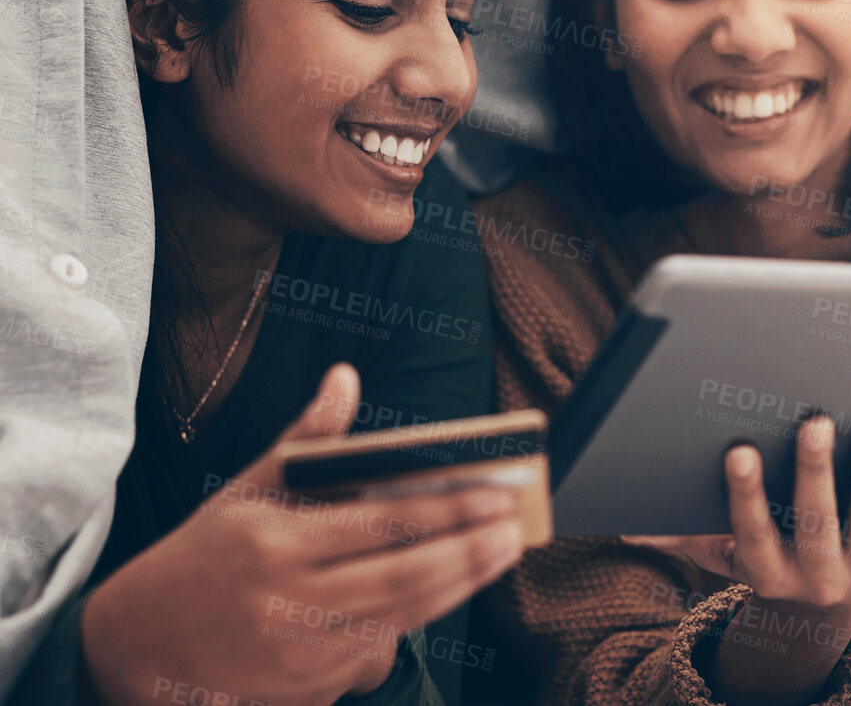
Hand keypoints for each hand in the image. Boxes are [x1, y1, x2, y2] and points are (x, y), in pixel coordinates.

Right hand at [81, 364, 527, 705]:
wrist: (134, 646)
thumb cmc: (201, 558)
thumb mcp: (244, 492)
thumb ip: (304, 441)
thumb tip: (345, 378)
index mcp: (274, 546)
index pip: (382, 525)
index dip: (447, 510)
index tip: (494, 496)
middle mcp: (287, 604)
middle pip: (405, 578)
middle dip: (469, 554)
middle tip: (513, 531)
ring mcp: (298, 655)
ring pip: (402, 619)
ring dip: (459, 587)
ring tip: (498, 556)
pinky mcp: (304, 693)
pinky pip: (375, 655)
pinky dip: (413, 623)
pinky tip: (444, 593)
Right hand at [626, 414, 850, 705]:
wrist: (821, 614)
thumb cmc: (763, 561)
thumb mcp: (720, 557)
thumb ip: (681, 535)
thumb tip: (625, 526)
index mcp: (766, 576)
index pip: (751, 535)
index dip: (745, 495)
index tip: (738, 451)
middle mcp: (817, 582)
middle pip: (816, 524)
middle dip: (816, 472)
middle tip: (816, 420)